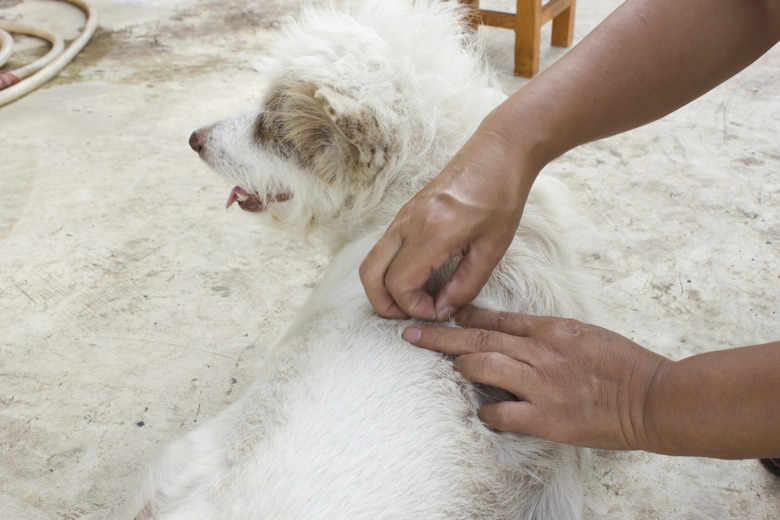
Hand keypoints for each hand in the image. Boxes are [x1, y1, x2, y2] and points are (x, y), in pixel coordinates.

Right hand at [360, 123, 535, 320]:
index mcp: (431, 233)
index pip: (400, 284)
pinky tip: (419, 278)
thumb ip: (466, 285)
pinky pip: (384, 249)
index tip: (439, 311)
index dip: (414, 308)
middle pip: (370, 276)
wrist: (497, 154)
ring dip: (384, 288)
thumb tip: (443, 310)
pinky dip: (390, 271)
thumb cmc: (501, 197)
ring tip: (413, 301)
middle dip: (384, 304)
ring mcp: (402, 217)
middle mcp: (408, 224)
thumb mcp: (492, 249)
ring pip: (371, 262)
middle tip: (411, 315)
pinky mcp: (405, 214)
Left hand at [402, 305, 669, 450]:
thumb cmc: (622, 364)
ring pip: (482, 366)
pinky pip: (501, 414)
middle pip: (478, 337)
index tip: (441, 314)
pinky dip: (487, 413)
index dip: (463, 315)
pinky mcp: (546, 418)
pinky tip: (484, 414)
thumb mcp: (582, 332)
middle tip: (410, 333)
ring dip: (461, 367)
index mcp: (550, 329)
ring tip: (450, 368)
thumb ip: (545, 331)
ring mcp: (540, 385)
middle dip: (439, 336)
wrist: (652, 398)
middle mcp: (539, 352)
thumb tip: (510, 331)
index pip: (496, 317)